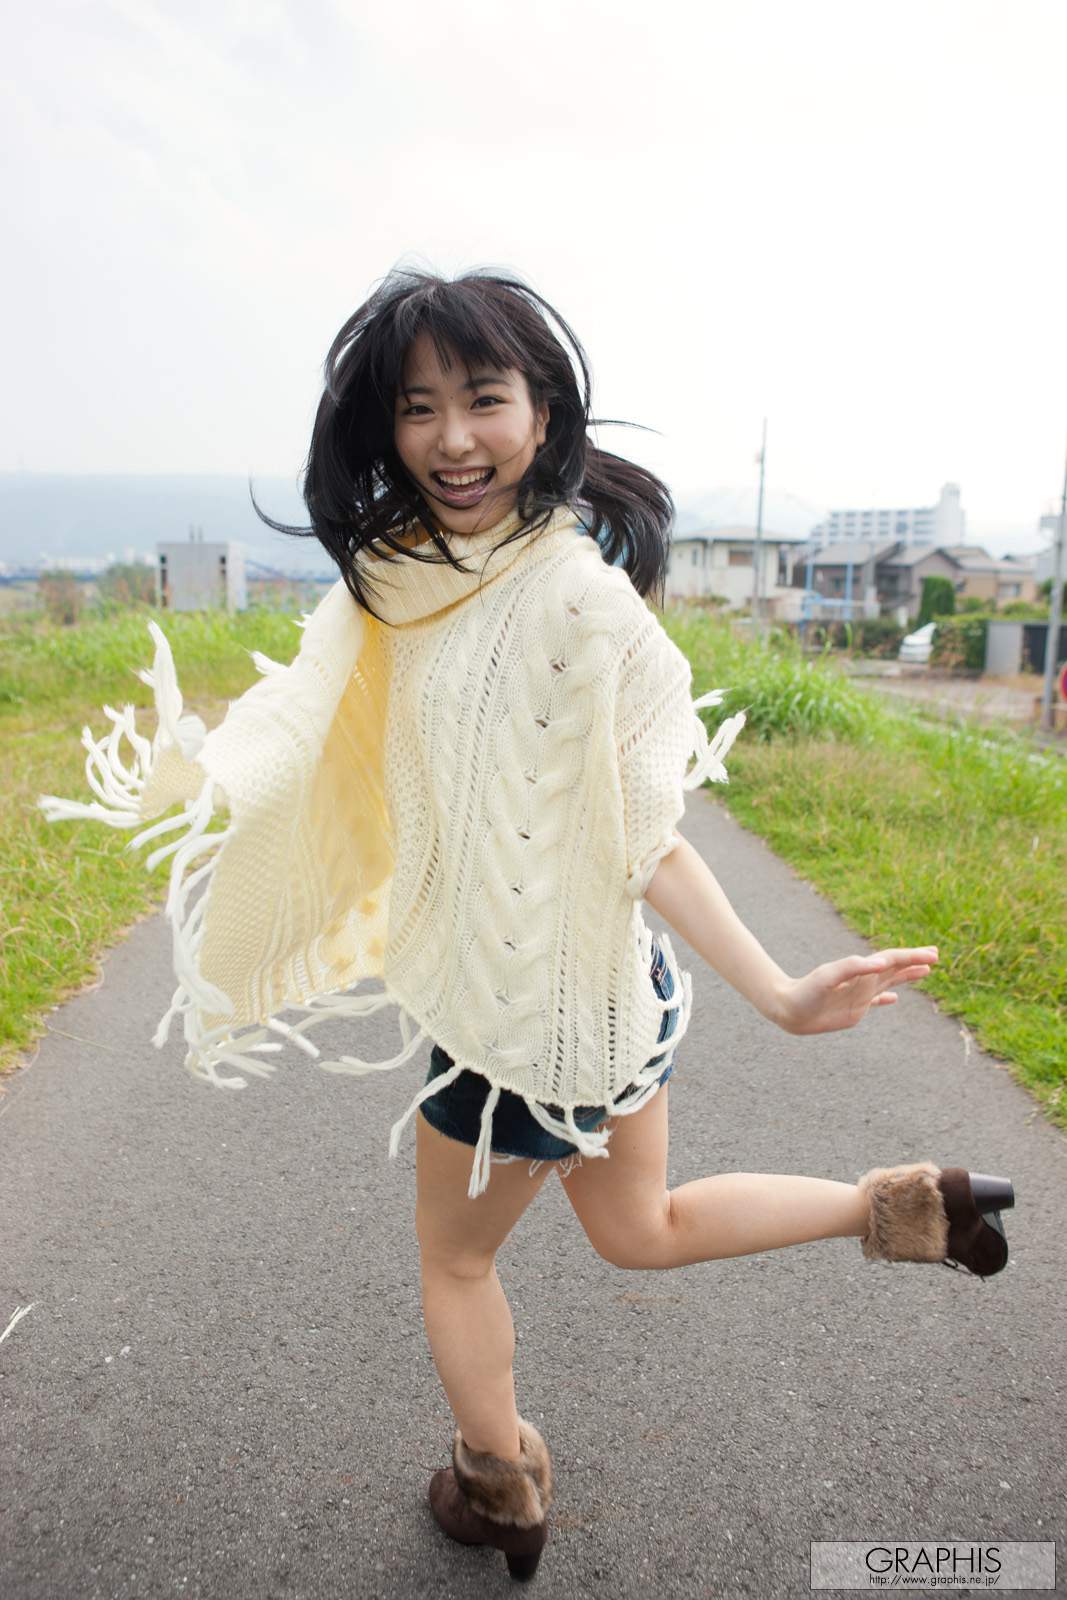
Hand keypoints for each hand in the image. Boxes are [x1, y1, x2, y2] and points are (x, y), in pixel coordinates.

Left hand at [774, 946, 939, 1035]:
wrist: (787, 1008)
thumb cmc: (805, 992)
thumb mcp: (826, 978)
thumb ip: (851, 968)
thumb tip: (881, 962)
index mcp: (861, 971)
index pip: (892, 961)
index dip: (912, 957)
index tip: (932, 955)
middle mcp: (863, 981)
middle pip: (895, 967)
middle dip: (914, 962)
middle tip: (935, 956)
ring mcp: (860, 994)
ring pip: (890, 981)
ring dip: (907, 975)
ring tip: (925, 971)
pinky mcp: (853, 1009)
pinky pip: (875, 1002)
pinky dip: (887, 998)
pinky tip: (895, 999)